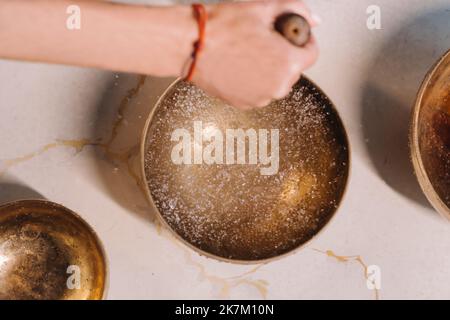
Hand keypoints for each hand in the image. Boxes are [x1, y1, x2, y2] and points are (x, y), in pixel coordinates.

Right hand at [192, 0, 318, 108]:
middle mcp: (277, 87)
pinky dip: (254, 81)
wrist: (190, 46)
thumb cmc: (222, 29)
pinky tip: (240, 66)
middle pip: (293, 70)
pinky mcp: (243, 104)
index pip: (312, 54)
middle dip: (285, 55)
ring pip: (275, 82)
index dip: (304, 41)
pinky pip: (258, 91)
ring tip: (249, 53)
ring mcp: (260, 98)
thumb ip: (296, 9)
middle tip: (265, 41)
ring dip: (269, 69)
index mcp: (288, 64)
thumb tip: (313, 19)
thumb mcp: (263, 8)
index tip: (294, 36)